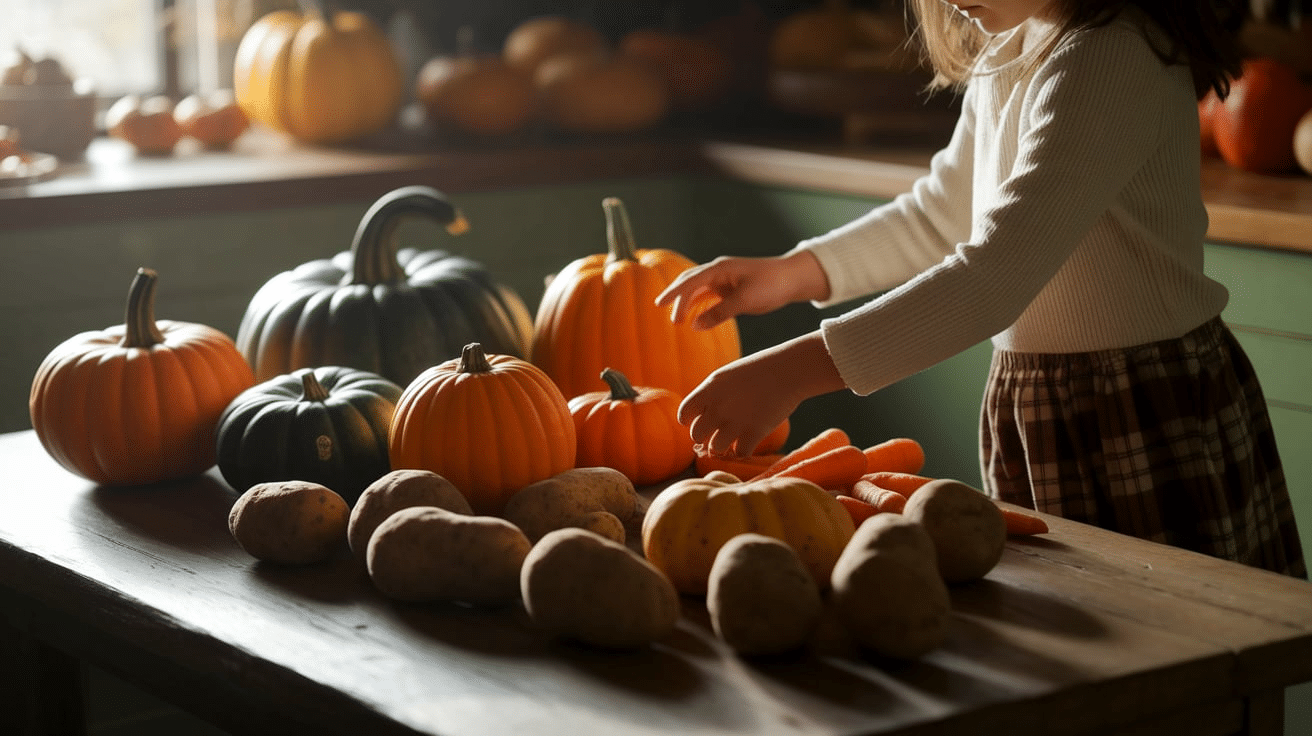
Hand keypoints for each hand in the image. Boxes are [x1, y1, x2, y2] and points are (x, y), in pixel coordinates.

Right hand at [655, 250, 830, 329]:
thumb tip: (694, 325)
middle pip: (690, 282)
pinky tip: (696, 316)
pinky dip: (700, 304)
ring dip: (687, 302)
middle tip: (665, 314)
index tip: (661, 307)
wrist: (793, 278)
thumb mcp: (745, 301)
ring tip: (678, 319)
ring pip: (698, 289)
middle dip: (676, 297)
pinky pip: (709, 295)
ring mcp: (725, 278)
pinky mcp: (731, 287)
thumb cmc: (771, 285)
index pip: (690, 281)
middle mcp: (719, 271)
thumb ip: (719, 313)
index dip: (674, 294)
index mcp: (720, 269)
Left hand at [680, 332, 845, 456]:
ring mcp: (736, 421)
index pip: (684, 414)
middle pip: (696, 435)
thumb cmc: (758, 371)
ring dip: (722, 447)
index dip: (690, 420)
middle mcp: (719, 406)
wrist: (790, 370)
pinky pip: (740, 453)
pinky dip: (743, 450)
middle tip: (717, 431)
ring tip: (732, 439)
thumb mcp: (727, 376)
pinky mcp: (755, 432)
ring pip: (715, 449)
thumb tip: (699, 421)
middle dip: (704, 437)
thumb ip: (710, 396)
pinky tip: (749, 440)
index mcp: (709, 389)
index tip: (702, 418)